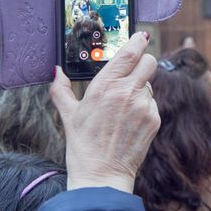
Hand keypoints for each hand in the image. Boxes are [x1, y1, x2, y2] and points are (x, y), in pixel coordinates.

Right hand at [49, 32, 159, 192]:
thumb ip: (61, 88)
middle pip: (149, 61)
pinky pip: (153, 103)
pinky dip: (144, 107)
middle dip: (143, 62)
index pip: (130, 52)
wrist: (102, 174)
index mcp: (105, 85)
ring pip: (150, 83)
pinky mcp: (154, 119)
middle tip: (134, 69)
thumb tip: (57, 70)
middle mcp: (127, 92)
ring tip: (123, 107)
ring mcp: (143, 106)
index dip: (138, 40)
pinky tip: (130, 121)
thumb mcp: (68, 114)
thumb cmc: (83, 144)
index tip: (141, 36)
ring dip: (141, 88)